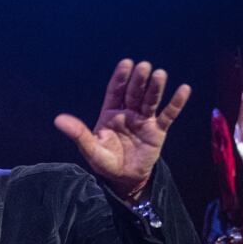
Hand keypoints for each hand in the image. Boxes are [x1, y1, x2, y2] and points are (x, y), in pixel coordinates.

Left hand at [54, 59, 189, 197]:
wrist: (123, 180)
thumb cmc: (106, 162)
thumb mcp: (90, 149)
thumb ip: (78, 133)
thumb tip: (58, 120)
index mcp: (110, 113)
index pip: (115, 91)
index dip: (120, 78)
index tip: (126, 63)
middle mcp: (128, 113)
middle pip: (134, 92)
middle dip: (138, 80)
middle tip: (144, 66)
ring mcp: (144, 120)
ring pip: (150, 100)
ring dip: (156, 87)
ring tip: (160, 74)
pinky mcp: (158, 131)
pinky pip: (168, 115)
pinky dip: (176, 103)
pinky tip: (184, 89)